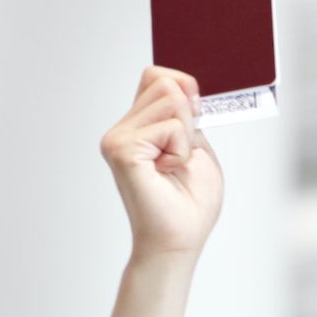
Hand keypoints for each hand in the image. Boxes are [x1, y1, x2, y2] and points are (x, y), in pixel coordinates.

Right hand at [99, 66, 223, 258]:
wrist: (179, 239)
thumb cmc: (190, 202)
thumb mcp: (198, 147)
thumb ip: (188, 115)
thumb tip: (183, 84)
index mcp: (138, 126)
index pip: (157, 77)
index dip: (183, 87)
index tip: (195, 118)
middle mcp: (122, 129)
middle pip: (164, 83)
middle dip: (189, 116)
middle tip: (181, 154)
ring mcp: (118, 138)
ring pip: (170, 100)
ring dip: (186, 136)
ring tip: (173, 165)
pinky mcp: (122, 149)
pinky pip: (170, 126)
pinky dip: (181, 149)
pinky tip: (167, 171)